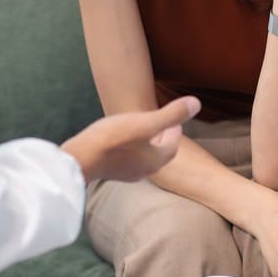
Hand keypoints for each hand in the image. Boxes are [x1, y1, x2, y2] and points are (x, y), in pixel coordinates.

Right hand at [61, 96, 200, 181]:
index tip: (174, 119)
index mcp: (156, 160)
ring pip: (145, 156)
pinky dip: (133, 148)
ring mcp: (127, 173)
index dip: (176, 130)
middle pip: (161, 153)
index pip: (174, 145)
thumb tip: (196, 103)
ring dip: (148, 143)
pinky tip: (123, 140)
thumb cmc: (113, 139)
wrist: (80, 159)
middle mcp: (144, 170)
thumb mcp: (145, 122)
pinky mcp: (112, 171)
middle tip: (164, 123)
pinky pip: (130, 158)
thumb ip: (172, 114)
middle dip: (164, 138)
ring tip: (144, 130)